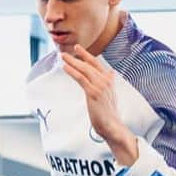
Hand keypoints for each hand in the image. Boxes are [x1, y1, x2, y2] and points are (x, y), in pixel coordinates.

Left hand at [61, 45, 137, 165]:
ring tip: (63, 56)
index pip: (97, 64)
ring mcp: (100, 86)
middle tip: (69, 50)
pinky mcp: (93, 93)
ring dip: (73, 61)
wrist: (112, 125)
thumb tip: (110, 73)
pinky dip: (72, 71)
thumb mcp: (110, 95)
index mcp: (109, 81)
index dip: (87, 56)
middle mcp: (105, 81)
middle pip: (90, 64)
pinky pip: (81, 79)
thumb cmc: (109, 114)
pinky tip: (65, 67)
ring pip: (84, 69)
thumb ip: (109, 83)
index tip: (79, 50)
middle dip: (79, 55)